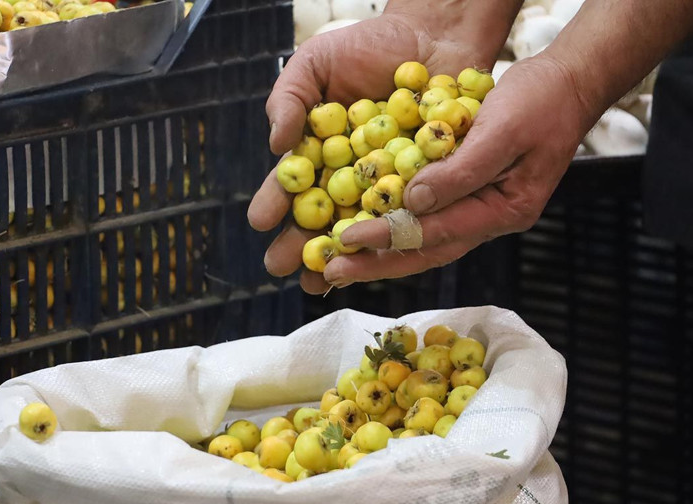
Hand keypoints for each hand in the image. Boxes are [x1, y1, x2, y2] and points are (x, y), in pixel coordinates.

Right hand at [247, 4, 516, 293]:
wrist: (432, 36)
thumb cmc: (367, 47)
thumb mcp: (316, 62)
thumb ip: (288, 97)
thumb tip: (276, 144)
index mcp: (316, 154)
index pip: (290, 184)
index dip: (274, 202)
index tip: (260, 219)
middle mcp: (346, 177)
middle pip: (318, 217)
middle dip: (298, 244)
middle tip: (281, 266)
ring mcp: (385, 185)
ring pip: (358, 227)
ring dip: (340, 255)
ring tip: (321, 278)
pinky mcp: (423, 187)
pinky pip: (406, 215)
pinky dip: (392, 237)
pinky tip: (379, 257)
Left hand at [325, 56, 596, 288]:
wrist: (566, 84)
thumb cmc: (541, 101)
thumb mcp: (503, 129)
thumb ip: (461, 170)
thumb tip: (412, 203)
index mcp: (504, 210)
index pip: (436, 232)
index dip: (388, 237)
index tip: (346, 240)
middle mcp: (489, 219)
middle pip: (426, 250)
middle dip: (377, 263)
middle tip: (331, 271)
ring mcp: (479, 209)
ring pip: (423, 240)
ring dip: (381, 252)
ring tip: (340, 262)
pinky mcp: (468, 193)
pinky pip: (426, 217)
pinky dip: (394, 225)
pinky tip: (364, 228)